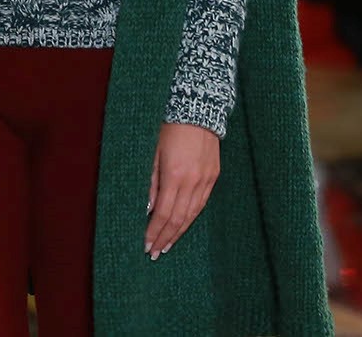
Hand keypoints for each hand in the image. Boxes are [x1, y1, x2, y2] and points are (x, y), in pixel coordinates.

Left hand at [147, 123, 219, 258]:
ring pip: (192, 214)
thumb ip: (150, 181)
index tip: (147, 244)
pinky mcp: (214, 175)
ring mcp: (206, 179)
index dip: (154, 231)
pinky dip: (191, 217)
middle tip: (155, 252)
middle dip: (165, 237)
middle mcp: (193, 181)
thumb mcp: (152, 151)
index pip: (162, 213)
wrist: (197, 108)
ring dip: (179, 232)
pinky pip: (202, 203)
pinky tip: (183, 225)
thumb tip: (147, 207)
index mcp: (175, 175)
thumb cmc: (168, 126)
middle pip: (178, 218)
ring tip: (167, 245)